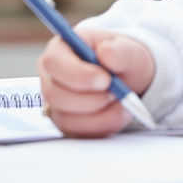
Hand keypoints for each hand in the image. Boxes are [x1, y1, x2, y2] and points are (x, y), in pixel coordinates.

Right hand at [37, 28, 154, 137]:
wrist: (129, 80)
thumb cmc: (123, 60)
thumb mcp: (130, 50)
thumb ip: (120, 51)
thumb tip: (105, 52)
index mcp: (60, 49)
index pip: (53, 62)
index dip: (77, 74)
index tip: (105, 80)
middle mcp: (52, 77)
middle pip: (54, 94)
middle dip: (90, 99)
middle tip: (116, 93)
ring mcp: (56, 103)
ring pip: (65, 118)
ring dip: (99, 114)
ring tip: (121, 102)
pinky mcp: (66, 123)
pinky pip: (77, 133)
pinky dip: (101, 126)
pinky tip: (118, 114)